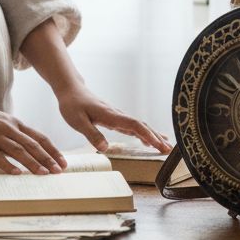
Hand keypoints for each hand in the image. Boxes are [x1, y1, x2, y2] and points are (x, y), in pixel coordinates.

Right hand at [0, 96, 67, 175]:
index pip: (39, 138)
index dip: (53, 150)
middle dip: (47, 159)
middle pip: (32, 145)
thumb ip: (13, 133)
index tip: (63, 162)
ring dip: (32, 163)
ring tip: (43, 174)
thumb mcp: (0, 121)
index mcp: (14, 123)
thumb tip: (27, 149)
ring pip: (18, 150)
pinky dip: (7, 165)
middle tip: (58, 172)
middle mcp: (7, 128)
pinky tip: (16, 173)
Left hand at [53, 82, 170, 153]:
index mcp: (110, 115)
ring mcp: (117, 116)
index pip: (134, 125)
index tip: (158, 144)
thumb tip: (105, 148)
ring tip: (165, 147)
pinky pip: (132, 127)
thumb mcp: (77, 121)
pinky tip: (148, 141)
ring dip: (152, 136)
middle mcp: (117, 115)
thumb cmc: (72, 104)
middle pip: (141, 126)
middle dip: (156, 137)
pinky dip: (143, 134)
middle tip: (168, 150)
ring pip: (139, 126)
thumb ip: (92, 134)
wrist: (71, 90)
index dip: (147, 135)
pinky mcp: (114, 118)